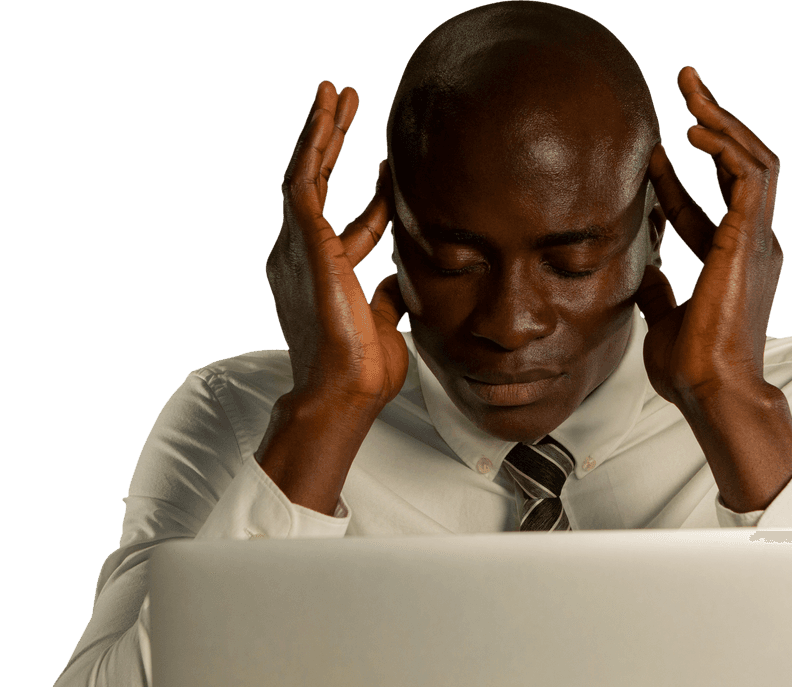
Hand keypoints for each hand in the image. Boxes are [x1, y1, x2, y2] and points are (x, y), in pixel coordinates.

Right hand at [265, 80, 408, 411]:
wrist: (344, 391)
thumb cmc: (361, 371)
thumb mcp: (384, 324)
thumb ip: (386, 297)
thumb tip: (396, 280)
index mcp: (325, 277)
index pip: (352, 226)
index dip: (375, 198)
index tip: (392, 169)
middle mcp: (302, 256)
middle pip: (319, 188)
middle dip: (333, 145)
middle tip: (346, 105)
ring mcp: (297, 247)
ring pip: (306, 174)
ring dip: (322, 131)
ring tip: (335, 93)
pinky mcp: (302, 240)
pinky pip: (303, 180)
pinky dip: (314, 144)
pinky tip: (327, 114)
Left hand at [636, 65, 783, 407]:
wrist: (711, 390)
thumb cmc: (692, 368)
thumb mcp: (665, 319)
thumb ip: (660, 289)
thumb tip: (645, 268)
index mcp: (738, 261)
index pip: (713, 204)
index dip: (679, 178)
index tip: (651, 153)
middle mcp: (756, 244)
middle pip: (743, 165)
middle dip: (716, 121)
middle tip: (688, 84)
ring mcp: (759, 239)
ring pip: (753, 158)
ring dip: (721, 119)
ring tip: (691, 88)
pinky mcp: (752, 238)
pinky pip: (748, 174)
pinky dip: (724, 146)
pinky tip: (694, 129)